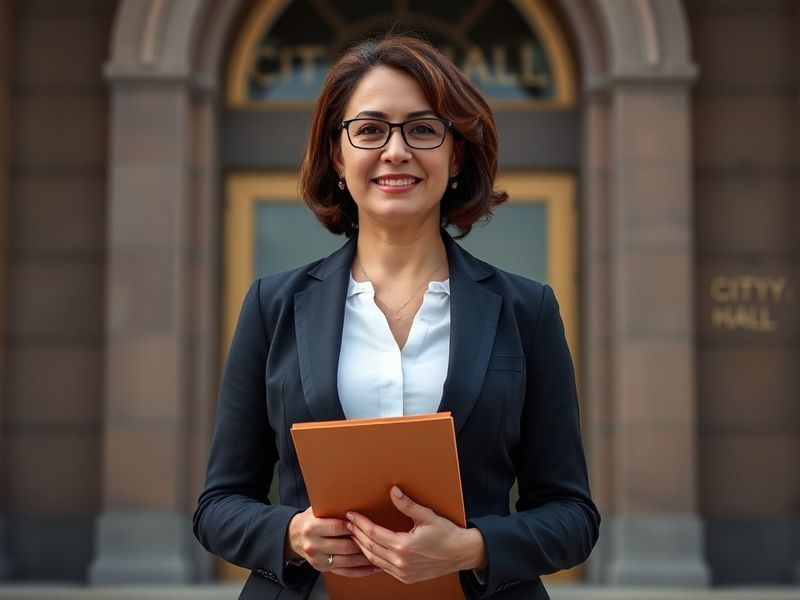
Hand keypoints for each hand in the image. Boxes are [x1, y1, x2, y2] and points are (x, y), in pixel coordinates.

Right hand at [286, 507, 380, 577]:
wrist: (293, 536)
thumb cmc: (310, 519)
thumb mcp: (317, 509)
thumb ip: (332, 506)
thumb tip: (355, 497)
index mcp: (312, 527)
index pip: (338, 528)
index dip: (354, 526)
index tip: (367, 524)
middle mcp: (313, 545)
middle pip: (345, 546)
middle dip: (363, 543)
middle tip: (379, 540)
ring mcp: (318, 560)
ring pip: (348, 561)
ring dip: (366, 558)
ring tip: (381, 554)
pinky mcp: (323, 569)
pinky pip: (346, 573)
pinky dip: (361, 571)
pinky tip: (373, 568)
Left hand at [346, 486, 486, 583]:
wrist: (461, 554)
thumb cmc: (447, 534)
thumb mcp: (427, 516)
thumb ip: (408, 505)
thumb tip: (393, 491)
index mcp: (404, 546)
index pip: (374, 533)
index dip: (361, 523)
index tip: (351, 515)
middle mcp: (401, 562)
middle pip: (370, 547)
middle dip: (357, 534)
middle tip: (347, 523)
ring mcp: (402, 572)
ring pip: (374, 559)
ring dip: (362, 547)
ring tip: (354, 535)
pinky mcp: (405, 577)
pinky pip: (383, 568)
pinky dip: (373, 558)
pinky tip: (368, 550)